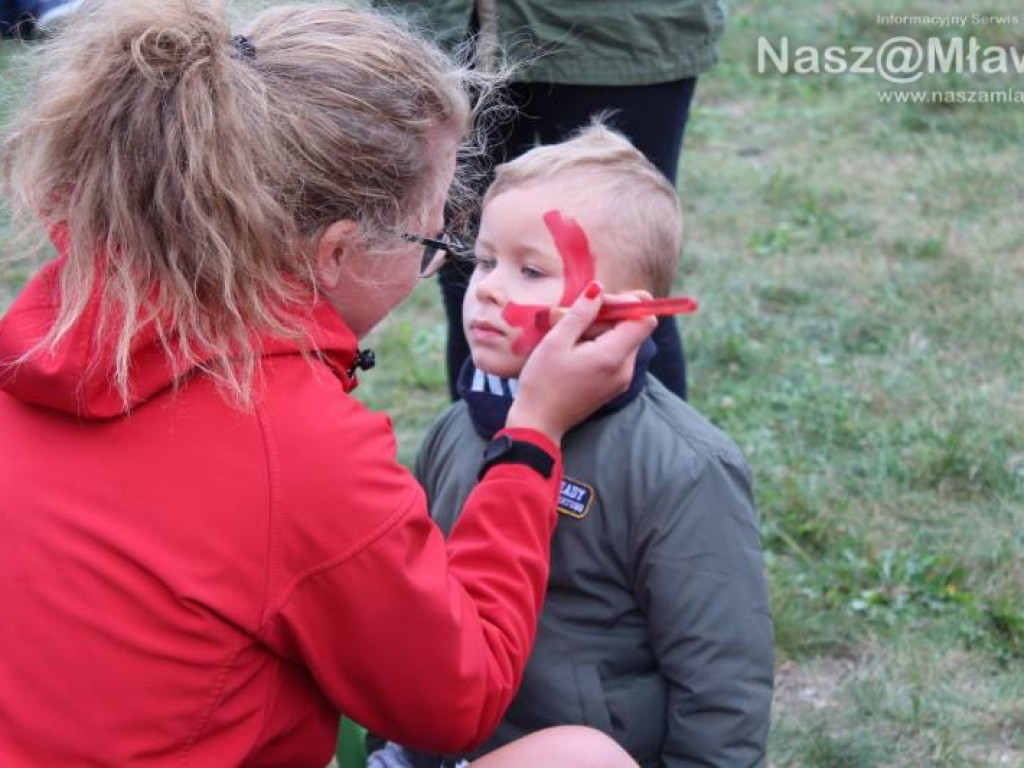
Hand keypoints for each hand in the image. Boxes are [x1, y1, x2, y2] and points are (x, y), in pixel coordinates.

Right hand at [507, 282, 656, 443]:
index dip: (628, 304)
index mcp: (613, 356)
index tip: (602, 302)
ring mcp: (621, 379)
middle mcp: (625, 369)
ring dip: (603, 331)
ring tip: (571, 336)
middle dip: (610, 316)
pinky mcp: (614, 385)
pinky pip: (616, 356)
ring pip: (624, 341)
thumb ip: (581, 314)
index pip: (644, 320)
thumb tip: (599, 289)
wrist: (538, 423)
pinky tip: (575, 351)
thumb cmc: (542, 382)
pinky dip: (601, 345)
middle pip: (634, 328)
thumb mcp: (556, 342)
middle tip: (576, 316)